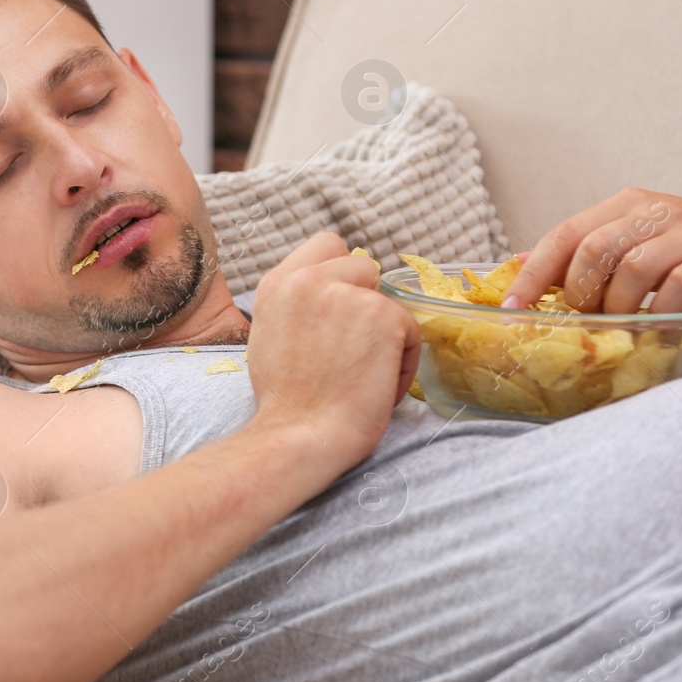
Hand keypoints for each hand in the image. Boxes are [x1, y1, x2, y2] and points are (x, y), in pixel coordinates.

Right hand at [246, 232, 420, 474]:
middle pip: (364, 265)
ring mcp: (348, 294)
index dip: (341, 275)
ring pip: (389, 301)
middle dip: (367, 302)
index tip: (340, 313)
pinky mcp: (384, 316)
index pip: (327, 245)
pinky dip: (403, 361)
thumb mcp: (271, 336)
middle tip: (354, 350)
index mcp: (278, 283)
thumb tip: (330, 297)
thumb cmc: (287, 404)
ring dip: (386, 335)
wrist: (300, 437)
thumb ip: (297, 305)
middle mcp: (309, 278)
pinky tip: (378, 386)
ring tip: (364, 376)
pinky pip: (410, 331)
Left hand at [500, 188, 681, 382]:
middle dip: (578, 293)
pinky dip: (661, 311)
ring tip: (620, 329)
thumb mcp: (637, 249)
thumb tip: (521, 264)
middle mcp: (658, 210)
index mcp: (628, 205)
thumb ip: (586, 254)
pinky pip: (681, 285)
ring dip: (619, 307)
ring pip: (635, 266)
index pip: (566, 233)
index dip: (535, 273)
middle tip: (581, 323)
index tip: (512, 310)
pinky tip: (657, 327)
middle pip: (595, 247)